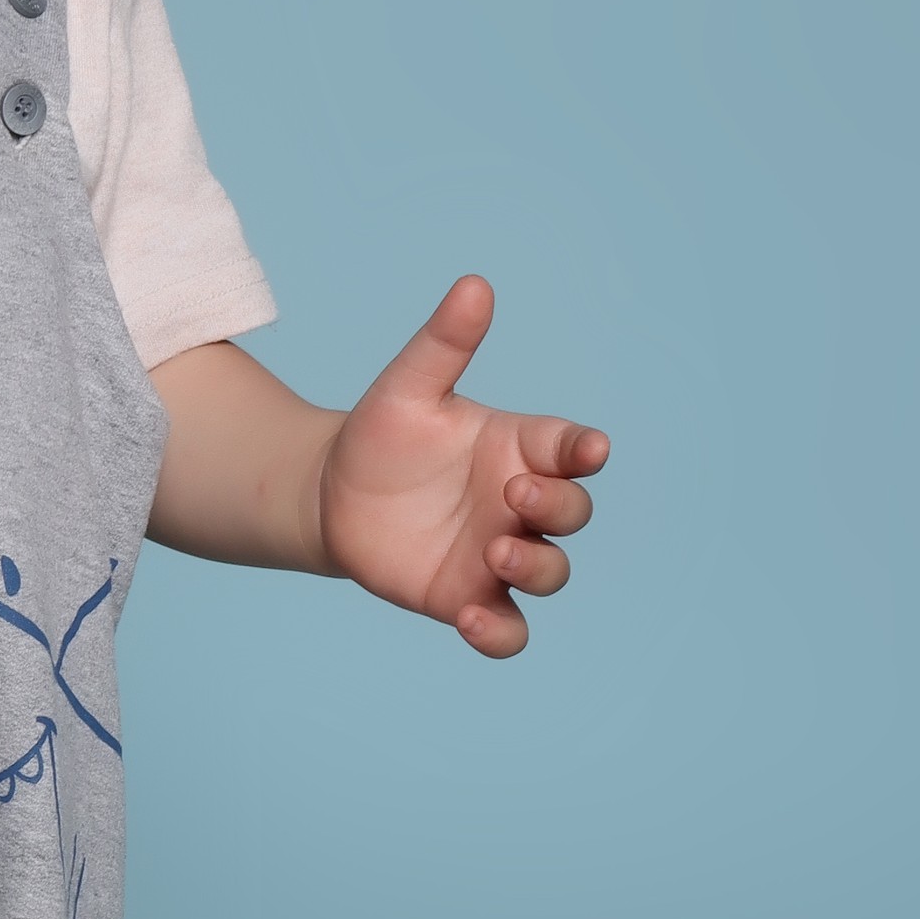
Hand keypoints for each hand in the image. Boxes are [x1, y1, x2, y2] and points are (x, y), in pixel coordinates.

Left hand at [318, 275, 608, 657]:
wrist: (332, 494)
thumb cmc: (382, 435)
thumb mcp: (407, 388)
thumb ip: (444, 344)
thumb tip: (473, 285)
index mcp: (520, 447)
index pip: (570, 449)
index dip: (584, 451)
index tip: (586, 448)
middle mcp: (520, 504)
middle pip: (572, 513)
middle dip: (557, 507)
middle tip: (514, 493)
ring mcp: (499, 555)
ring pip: (550, 573)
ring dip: (535, 568)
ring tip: (494, 551)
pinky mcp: (468, 597)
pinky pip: (508, 630)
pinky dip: (501, 633)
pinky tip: (473, 621)